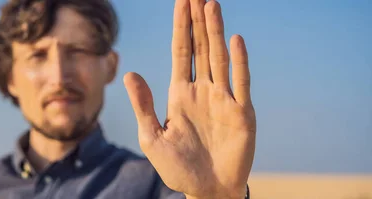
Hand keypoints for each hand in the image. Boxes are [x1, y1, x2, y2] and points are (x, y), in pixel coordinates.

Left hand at [123, 0, 255, 197]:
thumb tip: (130, 73)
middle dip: (198, 21)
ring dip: (215, 32)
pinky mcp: (241, 112)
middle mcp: (202, 90)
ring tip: (211, 5)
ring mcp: (223, 99)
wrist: (207, 190)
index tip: (181, 1)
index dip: (180, 26)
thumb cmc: (178, 168)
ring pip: (219, 57)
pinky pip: (241, 82)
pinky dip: (239, 62)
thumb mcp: (152, 137)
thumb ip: (143, 105)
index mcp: (180, 93)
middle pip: (200, 47)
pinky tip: (235, 40)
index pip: (181, 52)